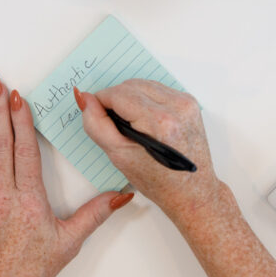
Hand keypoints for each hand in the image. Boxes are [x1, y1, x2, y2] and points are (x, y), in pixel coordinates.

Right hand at [77, 79, 220, 221]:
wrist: (191, 192)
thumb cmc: (158, 180)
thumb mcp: (118, 155)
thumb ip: (97, 124)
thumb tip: (84, 98)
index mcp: (159, 121)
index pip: (118, 94)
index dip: (101, 102)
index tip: (98, 116)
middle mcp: (176, 107)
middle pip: (131, 85)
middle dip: (116, 100)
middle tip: (114, 124)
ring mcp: (186, 103)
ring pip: (144, 84)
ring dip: (131, 98)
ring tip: (130, 123)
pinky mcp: (190, 103)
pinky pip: (158, 89)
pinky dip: (145, 99)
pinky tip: (145, 119)